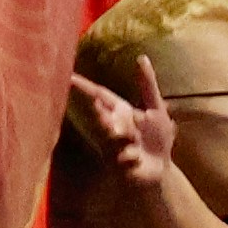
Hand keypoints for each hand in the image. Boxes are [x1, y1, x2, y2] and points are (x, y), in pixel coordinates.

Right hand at [63, 61, 185, 201]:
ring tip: (131, 138)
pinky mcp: (116, 164)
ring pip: (110, 136)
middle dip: (96, 111)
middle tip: (94, 105)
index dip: (85, 86)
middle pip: (99, 115)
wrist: (160, 170)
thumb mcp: (157, 108)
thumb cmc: (156, 138)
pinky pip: (121, 157)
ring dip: (121, 136)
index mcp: (120, 110)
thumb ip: (148, 85)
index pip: (99, 95)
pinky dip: (130, 157)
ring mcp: (111, 145)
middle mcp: (111, 126)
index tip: (68, 76)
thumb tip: (141, 57)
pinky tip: (136, 160)